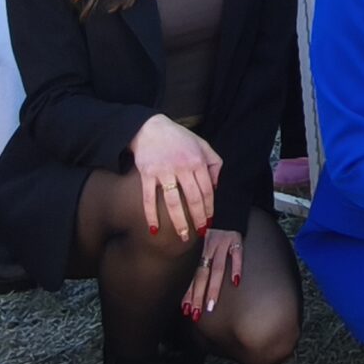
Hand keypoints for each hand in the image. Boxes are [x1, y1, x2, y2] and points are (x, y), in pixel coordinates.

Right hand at [128, 114, 220, 241]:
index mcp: (197, 161)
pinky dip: (151, 214)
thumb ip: (214, 163)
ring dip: (179, 221)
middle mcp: (182, 167)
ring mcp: (164, 171)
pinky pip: (149, 198)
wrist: (151, 128)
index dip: (209, 208)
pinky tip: (154, 228)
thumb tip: (216, 186)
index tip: (209, 221)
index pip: (207, 190)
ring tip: (183, 235)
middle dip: (198, 218)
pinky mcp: (147, 174)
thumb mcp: (202, 145)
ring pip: (173, 202)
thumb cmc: (179, 138)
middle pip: (193, 198)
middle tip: (199, 232)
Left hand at [182, 229, 243, 320]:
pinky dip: (237, 267)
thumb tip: (191, 278)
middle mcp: (209, 247)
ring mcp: (223, 243)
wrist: (227, 201)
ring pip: (217, 268)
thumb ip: (200, 254)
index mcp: (199, 249)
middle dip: (197, 295)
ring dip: (213, 288)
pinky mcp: (237, 238)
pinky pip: (237, 254)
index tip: (185, 309)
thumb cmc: (215, 222)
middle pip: (202, 275)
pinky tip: (235, 281)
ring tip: (211, 306)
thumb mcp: (203, 236)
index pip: (192, 274)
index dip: (188, 291)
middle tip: (195, 313)